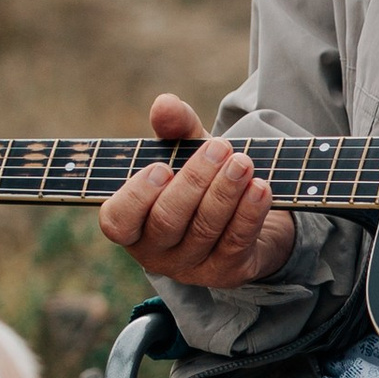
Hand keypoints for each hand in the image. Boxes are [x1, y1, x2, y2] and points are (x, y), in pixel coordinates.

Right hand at [97, 94, 296, 288]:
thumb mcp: (186, 151)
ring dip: (226, 192)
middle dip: (195, 181)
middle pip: (168, 220)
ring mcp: (191, 266)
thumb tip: (165, 104)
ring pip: (205, 230)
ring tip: (242, 162)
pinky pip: (236, 242)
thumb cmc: (201, 181)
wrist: (245, 217)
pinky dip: (249, 212)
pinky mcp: (227, 272)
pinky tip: (261, 188)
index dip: (137, 196)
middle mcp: (155, 251)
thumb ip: (174, 128)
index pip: (118, 220)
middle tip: (220, 148)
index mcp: (132, 224)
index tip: (162, 167)